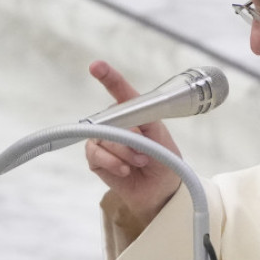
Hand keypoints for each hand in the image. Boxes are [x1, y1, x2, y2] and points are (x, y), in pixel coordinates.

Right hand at [84, 60, 182, 225]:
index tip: (97, 67)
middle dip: (129, 137)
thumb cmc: (164, 162)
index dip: (108, 77)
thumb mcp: (161, 140)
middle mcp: (116, 123)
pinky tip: (126, 170)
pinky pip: (95, 154)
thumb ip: (143, 128)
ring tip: (140, 162)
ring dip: (125, 153)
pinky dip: (113, 163)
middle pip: (111, 119)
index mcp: (135, 113)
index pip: (120, 91)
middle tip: (144, 152)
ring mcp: (104, 140)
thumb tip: (120, 132)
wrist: (162, 192)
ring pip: (104, 138)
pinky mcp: (96, 159)